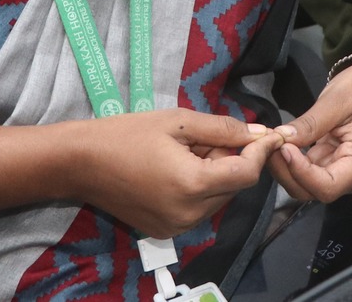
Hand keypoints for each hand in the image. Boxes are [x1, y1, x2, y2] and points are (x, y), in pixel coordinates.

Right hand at [70, 110, 282, 238]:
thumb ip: (222, 128)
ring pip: (217, 198)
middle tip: (207, 136)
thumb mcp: (178, 121)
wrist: (81, 163)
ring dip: (215, 174)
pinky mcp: (165, 231)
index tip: (270, 132)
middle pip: (233, 186)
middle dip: (231, 158)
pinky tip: (175, 168)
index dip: (261, 151)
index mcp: (193, 185)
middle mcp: (190, 214)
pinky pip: (198, 208)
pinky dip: (198, 188)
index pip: (246, 173)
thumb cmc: (127, 134)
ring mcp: (177, 227)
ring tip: (186, 150)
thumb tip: (259, 133)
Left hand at [273, 60, 351, 202]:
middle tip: (268, 143)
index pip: (327, 187)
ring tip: (272, 141)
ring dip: (287, 167)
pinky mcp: (338, 166)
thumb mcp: (337, 100)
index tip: (282, 147)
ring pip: (309, 184)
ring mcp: (348, 174)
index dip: (300, 173)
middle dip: (288, 171)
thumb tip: (281, 138)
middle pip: (315, 190)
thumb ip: (310, 124)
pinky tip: (282, 143)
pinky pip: (312, 172)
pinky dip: (294, 160)